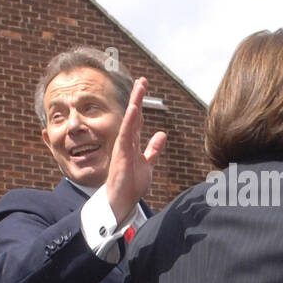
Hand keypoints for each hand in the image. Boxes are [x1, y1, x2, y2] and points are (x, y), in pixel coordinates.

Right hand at [104, 77, 165, 223]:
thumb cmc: (130, 186)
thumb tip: (161, 135)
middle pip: (134, 116)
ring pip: (130, 120)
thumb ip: (153, 150)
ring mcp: (123, 147)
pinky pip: (126, 134)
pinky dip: (130, 121)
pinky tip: (134, 108)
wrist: (121, 202)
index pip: (138, 120)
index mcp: (133, 144)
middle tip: (142, 80)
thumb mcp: (148, 165)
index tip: (143, 87)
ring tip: (139, 86)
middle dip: (138, 97)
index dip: (141, 104)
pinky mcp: (121, 154)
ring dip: (135, 103)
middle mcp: (127, 142)